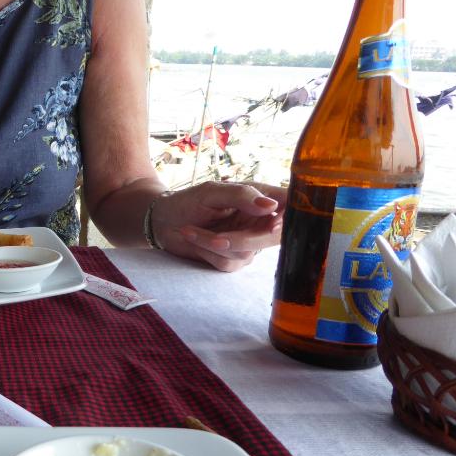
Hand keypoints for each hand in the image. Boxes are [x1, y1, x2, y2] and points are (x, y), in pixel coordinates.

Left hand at [152, 181, 285, 271]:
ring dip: (212, 244)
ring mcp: (249, 243)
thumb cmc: (188, 201)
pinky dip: (207, 252)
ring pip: (246, 252)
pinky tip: (194, 239)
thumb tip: (270, 206)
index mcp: (261, 198)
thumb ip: (241, 196)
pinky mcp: (234, 260)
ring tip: (191, 230)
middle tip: (216, 237)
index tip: (272, 223)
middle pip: (273, 237)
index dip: (290, 216)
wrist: (163, 222)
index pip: (291, 205)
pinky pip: (229, 263)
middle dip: (242, 239)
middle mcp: (260, 221)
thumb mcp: (212, 191)